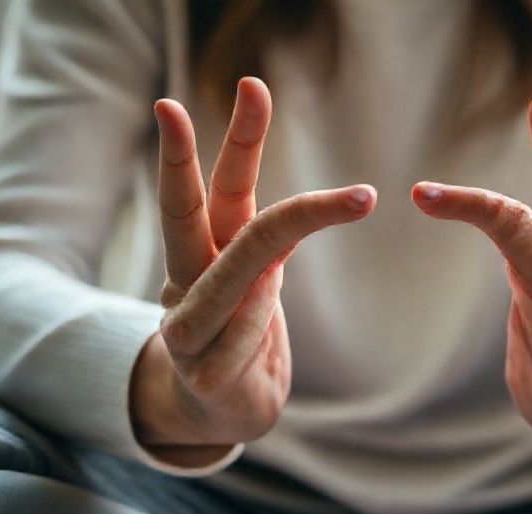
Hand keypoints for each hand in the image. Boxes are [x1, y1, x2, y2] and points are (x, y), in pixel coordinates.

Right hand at [131, 78, 375, 459]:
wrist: (217, 411)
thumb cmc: (240, 337)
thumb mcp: (258, 283)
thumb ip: (269, 244)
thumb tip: (310, 208)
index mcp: (210, 253)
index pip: (223, 188)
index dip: (240, 139)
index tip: (254, 84)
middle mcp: (188, 280)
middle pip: (185, 212)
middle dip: (184, 157)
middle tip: (182, 103)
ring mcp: (185, 324)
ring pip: (233, 271)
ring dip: (280, 253)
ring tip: (349, 210)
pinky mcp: (200, 370)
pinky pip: (242, 334)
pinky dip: (257, 330)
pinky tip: (256, 350)